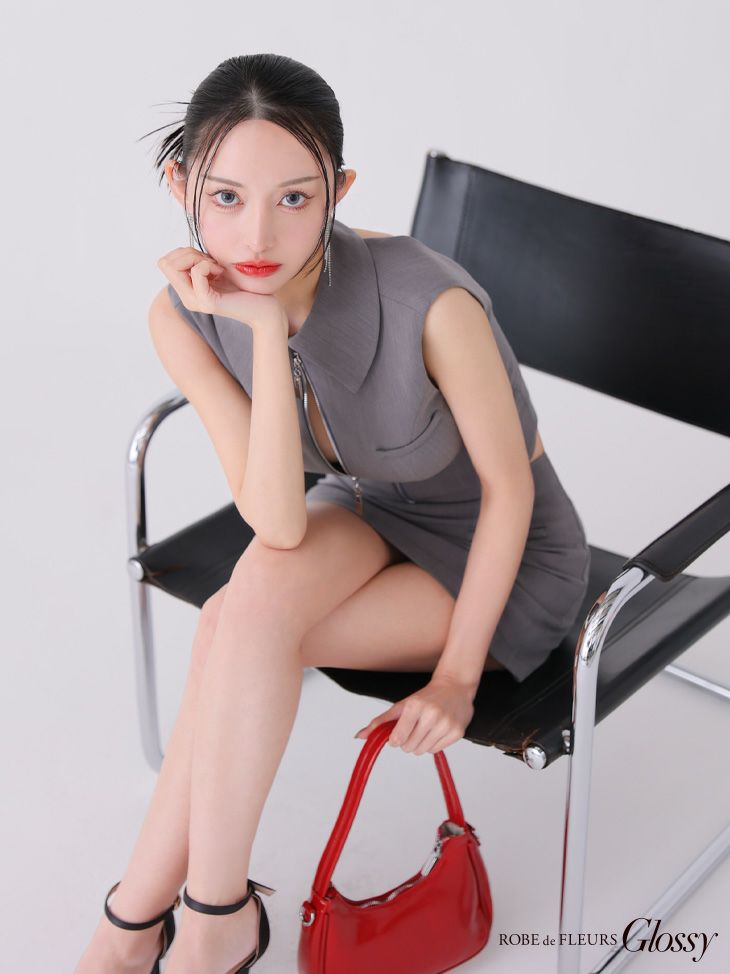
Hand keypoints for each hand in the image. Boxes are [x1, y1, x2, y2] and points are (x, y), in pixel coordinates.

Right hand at [157, 247, 287, 333]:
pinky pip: (196, 273)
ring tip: (216, 267)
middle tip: (211, 262)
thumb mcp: (216, 269)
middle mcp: (187, 298)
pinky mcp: (208, 303)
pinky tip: (222, 272)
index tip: (206, 259)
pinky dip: (207, 265)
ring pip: (175, 266)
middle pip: (165, 263)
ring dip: (197, 258)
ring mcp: (196, 302)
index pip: (165, 262)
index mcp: (187, 290)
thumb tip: (182, 251)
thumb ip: (198, 262)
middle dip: (188, 253)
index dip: (183, 253)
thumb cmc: (244, 286)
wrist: (264, 308)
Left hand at [353, 675, 475, 755]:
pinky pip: (436, 750)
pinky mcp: (457, 732)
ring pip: (422, 751)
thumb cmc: (427, 696)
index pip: (397, 739)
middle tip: (414, 728)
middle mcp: (431, 715)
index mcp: (415, 706)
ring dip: (420, 744)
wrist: (455, 686)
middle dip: (408, 741)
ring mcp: (445, 724)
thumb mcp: (402, 705)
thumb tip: (360, 736)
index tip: (399, 732)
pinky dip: (433, 744)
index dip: (395, 739)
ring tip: (425, 729)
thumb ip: (380, 722)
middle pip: (409, 747)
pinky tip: (436, 730)